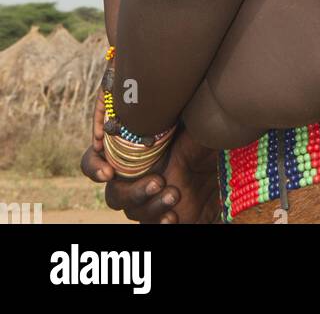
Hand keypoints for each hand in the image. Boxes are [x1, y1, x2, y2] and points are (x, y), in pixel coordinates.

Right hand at [81, 124, 220, 224]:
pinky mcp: (160, 215)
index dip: (94, 167)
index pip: (94, 160)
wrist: (224, 161)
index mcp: (127, 152)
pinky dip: (159, 222)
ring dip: (151, 207)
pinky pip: (150, 226)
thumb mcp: (181, 117)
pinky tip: (173, 217)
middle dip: (133, 191)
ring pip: (132, 212)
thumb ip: (157, 111)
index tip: (108, 171)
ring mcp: (146, 199)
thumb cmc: (197, 132)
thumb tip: (143, 94)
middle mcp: (132, 177)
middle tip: (157, 182)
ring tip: (175, 195)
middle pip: (114, 194)